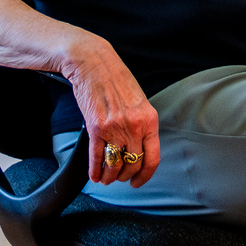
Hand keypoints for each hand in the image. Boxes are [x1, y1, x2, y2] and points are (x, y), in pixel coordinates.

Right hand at [64, 39, 161, 185]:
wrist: (93, 63)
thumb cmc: (115, 79)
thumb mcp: (138, 101)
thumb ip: (141, 124)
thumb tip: (138, 148)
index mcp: (150, 119)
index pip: (153, 158)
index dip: (145, 175)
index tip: (138, 182)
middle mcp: (135, 126)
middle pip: (133, 165)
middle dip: (125, 176)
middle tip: (119, 178)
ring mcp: (115, 128)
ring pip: (115, 165)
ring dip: (110, 176)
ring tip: (106, 179)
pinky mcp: (96, 128)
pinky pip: (97, 157)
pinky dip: (95, 170)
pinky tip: (94, 176)